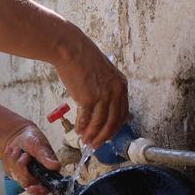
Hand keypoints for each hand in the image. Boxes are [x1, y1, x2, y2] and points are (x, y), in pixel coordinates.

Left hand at [2, 122, 57, 194]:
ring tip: (18, 150)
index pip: (45, 188)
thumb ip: (46, 157)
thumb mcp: (40, 145)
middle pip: (27, 183)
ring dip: (14, 161)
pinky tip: (12, 152)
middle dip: (22, 168)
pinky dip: (8, 159)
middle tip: (24, 155)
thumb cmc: (33, 138)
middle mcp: (37, 176)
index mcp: (48, 171)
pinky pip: (8, 170)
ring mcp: (25, 175)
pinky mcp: (14, 173)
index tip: (31, 188)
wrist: (19, 134)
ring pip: (17, 177)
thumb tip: (55, 166)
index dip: (39, 191)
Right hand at [53, 32, 128, 147]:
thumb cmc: (83, 58)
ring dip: (92, 135)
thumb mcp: (104, 73)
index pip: (123, 113)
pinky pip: (86, 119)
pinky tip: (78, 131)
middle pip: (113, 122)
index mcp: (121, 85)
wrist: (71, 49)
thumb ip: (106, 89)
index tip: (108, 134)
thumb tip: (101, 106)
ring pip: (100, 124)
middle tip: (97, 144)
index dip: (115, 127)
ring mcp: (102, 96)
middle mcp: (115, 92)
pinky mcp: (88, 98)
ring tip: (86, 141)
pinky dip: (82, 127)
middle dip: (104, 136)